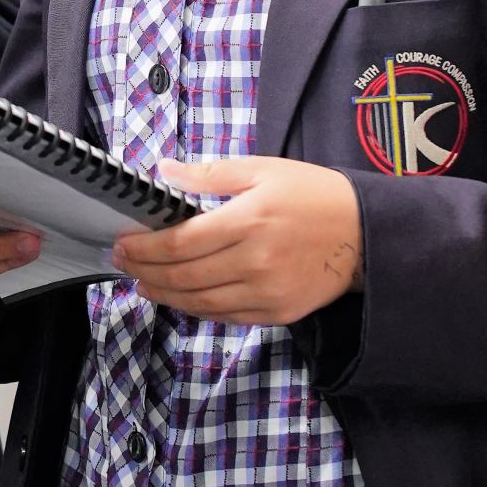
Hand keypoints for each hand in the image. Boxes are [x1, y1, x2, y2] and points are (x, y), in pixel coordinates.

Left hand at [111, 157, 362, 325]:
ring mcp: (266, 292)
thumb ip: (209, 174)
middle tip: (124, 264)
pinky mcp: (278, 312)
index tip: (122, 243)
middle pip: (184, 276)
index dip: (145, 247)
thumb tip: (163, 171)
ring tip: (144, 284)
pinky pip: (227, 317)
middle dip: (146, 272)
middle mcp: (254, 262)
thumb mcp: (262, 170)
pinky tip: (182, 299)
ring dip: (166, 295)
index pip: (180, 242)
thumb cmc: (312, 194)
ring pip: (201, 302)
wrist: (364, 233)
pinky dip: (198, 310)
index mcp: (247, 221)